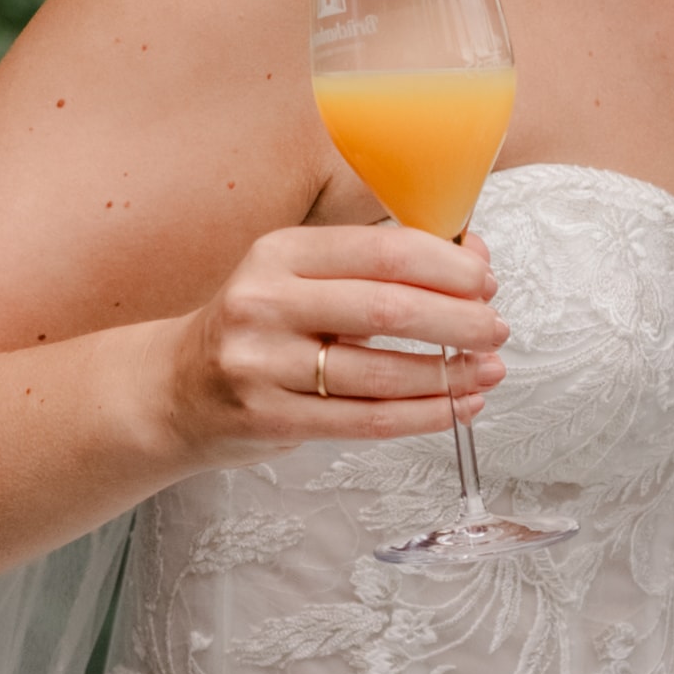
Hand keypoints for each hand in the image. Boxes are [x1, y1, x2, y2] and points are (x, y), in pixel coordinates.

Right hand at [166, 221, 504, 456]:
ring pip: (381, 373)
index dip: (448, 266)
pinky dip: (425, 415)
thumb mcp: (301, 278)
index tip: (485, 280)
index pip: (382, 251)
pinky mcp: (272, 419)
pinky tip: (458, 406)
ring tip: (489, 370)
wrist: (177, 390)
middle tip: (496, 328)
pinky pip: (367, 421)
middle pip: (387, 309)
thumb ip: (377, 267)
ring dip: (449, 374)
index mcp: (280, 253)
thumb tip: (471, 256)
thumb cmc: (261, 329)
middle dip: (459, 320)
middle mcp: (266, 303)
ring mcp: (264, 364)